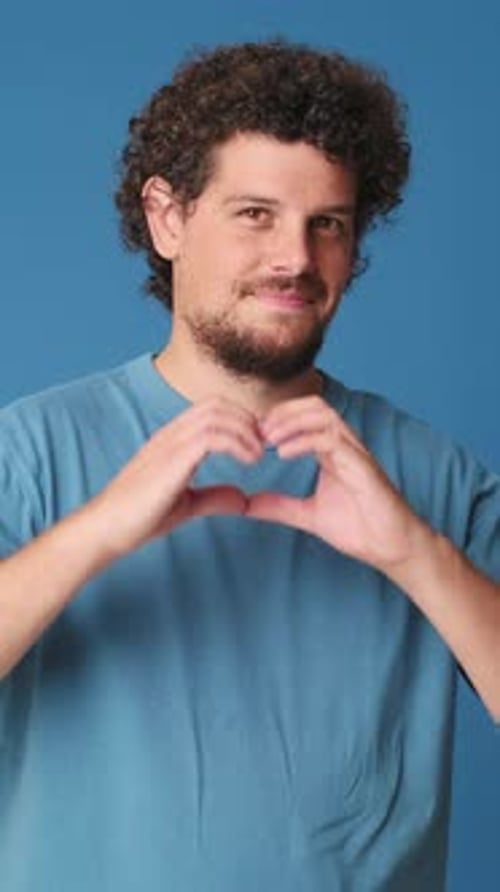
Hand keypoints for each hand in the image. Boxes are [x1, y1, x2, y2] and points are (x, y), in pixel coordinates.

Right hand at [91, 397, 262, 556]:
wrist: (107, 529)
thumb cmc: (139, 518)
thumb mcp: (186, 504)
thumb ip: (214, 497)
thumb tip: (243, 499)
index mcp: (172, 440)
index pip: (212, 409)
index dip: (241, 421)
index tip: (259, 445)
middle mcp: (171, 434)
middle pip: (218, 404)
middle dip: (248, 421)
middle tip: (265, 447)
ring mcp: (170, 443)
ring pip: (217, 414)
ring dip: (246, 431)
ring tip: (259, 455)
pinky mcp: (172, 459)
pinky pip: (212, 435)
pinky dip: (238, 443)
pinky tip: (250, 461)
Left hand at [248, 396, 429, 573]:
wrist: (391, 547)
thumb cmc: (360, 528)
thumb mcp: (309, 515)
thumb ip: (280, 506)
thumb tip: (247, 504)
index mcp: (333, 452)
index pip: (305, 416)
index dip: (277, 418)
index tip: (253, 435)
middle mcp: (344, 446)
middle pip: (313, 405)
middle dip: (282, 412)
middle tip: (257, 431)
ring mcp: (355, 453)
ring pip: (323, 415)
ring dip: (291, 421)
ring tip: (268, 438)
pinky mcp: (362, 466)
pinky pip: (331, 440)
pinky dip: (304, 441)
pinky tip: (283, 453)